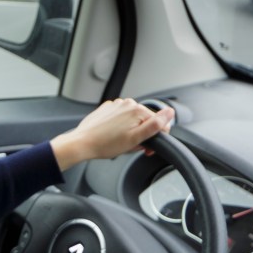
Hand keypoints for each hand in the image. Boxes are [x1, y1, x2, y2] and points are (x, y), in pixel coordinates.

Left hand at [50, 98, 174, 170]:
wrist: (82, 143)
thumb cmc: (106, 144)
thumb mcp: (135, 139)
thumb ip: (155, 125)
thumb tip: (170, 113)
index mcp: (137, 110)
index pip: (158, 123)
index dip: (155, 139)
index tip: (146, 149)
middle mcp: (127, 103)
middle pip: (145, 121)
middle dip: (142, 135)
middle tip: (130, 147)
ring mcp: (116, 105)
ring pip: (132, 120)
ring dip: (131, 131)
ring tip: (120, 142)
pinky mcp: (107, 109)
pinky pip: (120, 118)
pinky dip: (120, 127)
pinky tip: (112, 136)